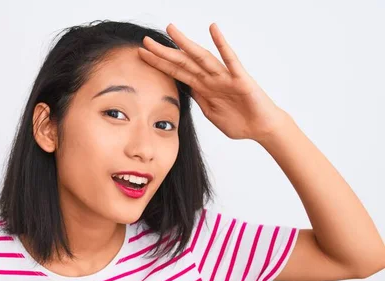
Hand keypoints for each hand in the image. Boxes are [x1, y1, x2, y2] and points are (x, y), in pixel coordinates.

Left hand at [138, 23, 290, 140]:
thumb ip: (197, 99)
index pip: (176, 72)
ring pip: (201, 57)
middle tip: (145, 40)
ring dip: (185, 44)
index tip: (141, 54)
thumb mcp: (210, 112)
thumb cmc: (239, 121)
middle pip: (183, 62)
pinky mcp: (239, 79)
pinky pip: (230, 59)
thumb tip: (183, 89)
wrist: (261, 128)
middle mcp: (211, 78)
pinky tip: (213, 29)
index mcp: (202, 87)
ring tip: (170, 30)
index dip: (158, 64)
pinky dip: (222, 44)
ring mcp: (224, 77)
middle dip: (163, 52)